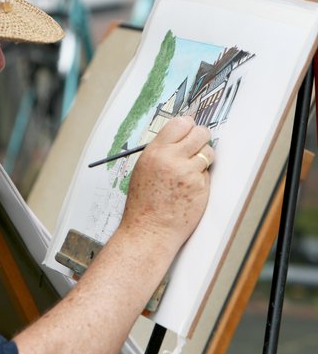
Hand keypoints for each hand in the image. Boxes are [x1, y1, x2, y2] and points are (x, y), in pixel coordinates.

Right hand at [121, 116, 212, 249]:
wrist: (150, 229)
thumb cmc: (144, 202)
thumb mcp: (144, 168)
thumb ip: (161, 151)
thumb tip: (179, 137)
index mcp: (155, 152)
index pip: (180, 123)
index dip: (188, 126)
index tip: (189, 130)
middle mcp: (172, 159)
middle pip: (200, 133)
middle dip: (201, 138)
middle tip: (197, 145)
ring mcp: (188, 173)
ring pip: (208, 152)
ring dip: (204, 158)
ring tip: (191, 170)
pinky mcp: (201, 187)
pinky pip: (208, 173)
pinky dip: (202, 177)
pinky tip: (189, 187)